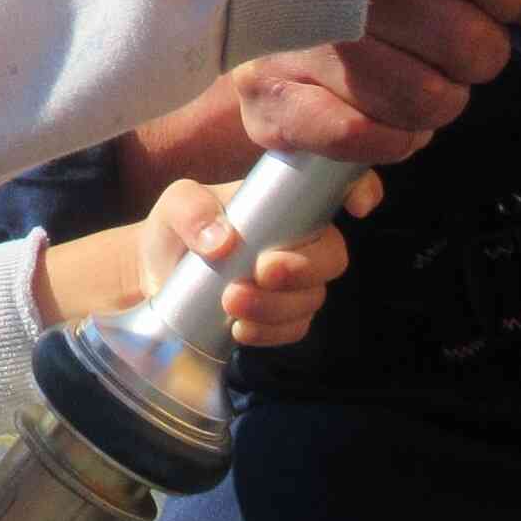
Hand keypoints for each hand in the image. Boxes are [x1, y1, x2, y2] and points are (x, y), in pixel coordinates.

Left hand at [138, 170, 380, 347]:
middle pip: (333, 255)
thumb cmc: (178, 230)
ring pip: (313, 297)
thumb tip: (223, 242)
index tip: (357, 206)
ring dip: (277, 304)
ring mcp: (296, 283)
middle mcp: (300, 240)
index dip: (362, 189)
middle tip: (263, 270)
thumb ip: (192, 210)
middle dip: (305, 267)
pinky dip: (269, 332)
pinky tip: (238, 329)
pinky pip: (294, 329)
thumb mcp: (175, 205)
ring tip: (231, 301)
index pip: (339, 188)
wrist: (158, 281)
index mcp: (285, 201)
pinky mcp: (282, 318)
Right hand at [233, 0, 520, 165]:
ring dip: (433, 106)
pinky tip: (377, 116)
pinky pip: (365, 135)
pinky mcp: (269, 98)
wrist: (244, 18)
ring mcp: (295, 36)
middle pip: (468, 42)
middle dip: (475, 59)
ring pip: (424, 98)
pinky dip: (388, 140)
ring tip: (413, 82)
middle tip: (450, 52)